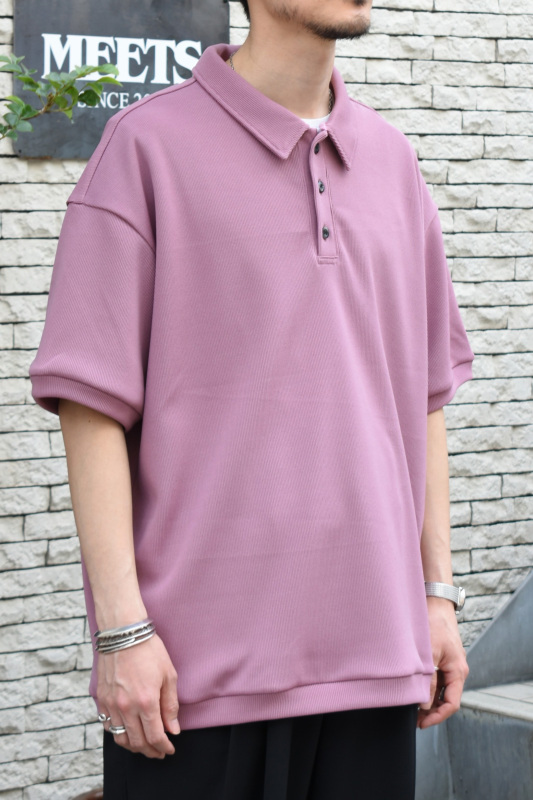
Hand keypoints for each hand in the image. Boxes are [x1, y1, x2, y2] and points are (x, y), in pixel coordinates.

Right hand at [96, 633, 179, 757]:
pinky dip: (118, 734)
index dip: (164, 747)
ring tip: (144, 745)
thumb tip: (173, 729)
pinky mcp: (101, 698)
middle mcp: (126, 707)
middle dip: (150, 751)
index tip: (169, 749)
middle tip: (159, 752)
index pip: (155, 736)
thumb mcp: (169, 675)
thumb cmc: (149, 650)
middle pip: (138, 742)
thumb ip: (170, 705)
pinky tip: (128, 731)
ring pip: (121, 738)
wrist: (123, 632)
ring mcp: (111, 704)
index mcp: (146, 702)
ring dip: (134, 746)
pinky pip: (108, 725)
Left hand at [417, 597, 468, 728]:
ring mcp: (450, 664)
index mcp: (458, 671)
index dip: (437, 717)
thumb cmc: (433, 623)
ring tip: (411, 706)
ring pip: (442, 689)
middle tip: (413, 719)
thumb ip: (428, 680)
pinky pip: (437, 678)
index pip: (451, 704)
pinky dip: (428, 686)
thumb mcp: (429, 654)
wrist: (435, 601)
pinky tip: (414, 688)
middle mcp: (457, 670)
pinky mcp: (443, 657)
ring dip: (429, 699)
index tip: (421, 723)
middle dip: (432, 711)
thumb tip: (424, 704)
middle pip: (447, 699)